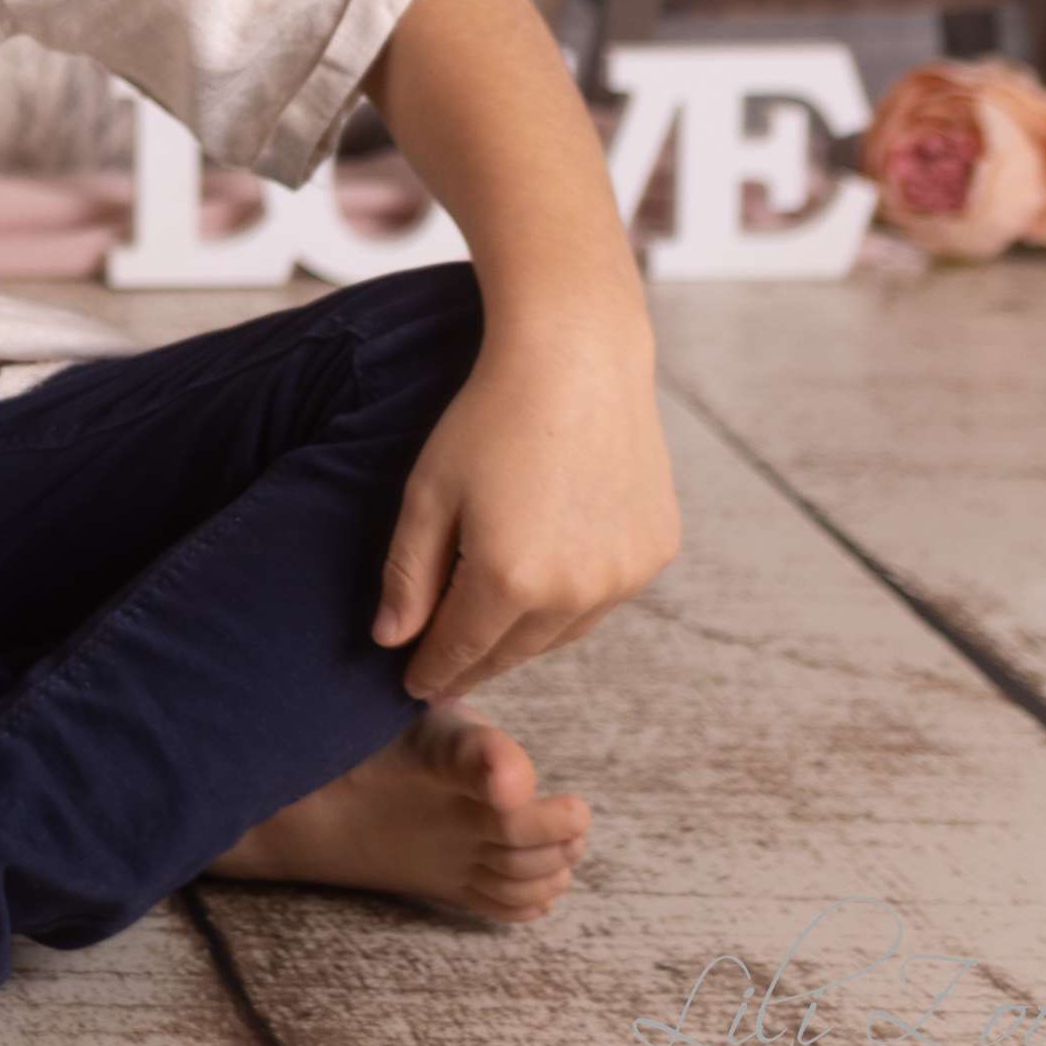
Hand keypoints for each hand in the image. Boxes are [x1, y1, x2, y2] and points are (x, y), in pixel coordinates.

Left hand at [373, 331, 681, 699]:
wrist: (578, 360)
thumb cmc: (489, 418)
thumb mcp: (429, 493)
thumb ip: (409, 574)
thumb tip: (391, 639)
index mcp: (510, 580)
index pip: (461, 651)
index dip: (432, 671)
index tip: (411, 685)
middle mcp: (575, 592)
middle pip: (513, 651)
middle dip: (475, 661)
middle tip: (446, 669)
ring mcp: (623, 577)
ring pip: (562, 633)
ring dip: (524, 637)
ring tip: (491, 633)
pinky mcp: (654, 553)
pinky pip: (603, 598)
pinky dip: (571, 601)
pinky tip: (547, 586)